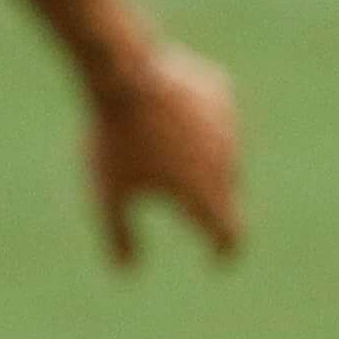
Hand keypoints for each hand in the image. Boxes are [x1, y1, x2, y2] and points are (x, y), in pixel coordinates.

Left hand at [86, 34, 243, 268]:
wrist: (124, 69)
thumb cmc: (115, 136)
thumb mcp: (108, 190)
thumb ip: (119, 234)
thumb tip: (125, 270)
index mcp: (206, 197)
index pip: (231, 237)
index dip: (223, 251)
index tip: (217, 259)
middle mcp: (229, 167)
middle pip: (225, 194)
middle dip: (206, 196)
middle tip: (174, 184)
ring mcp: (231, 128)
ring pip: (223, 153)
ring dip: (204, 156)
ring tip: (165, 138)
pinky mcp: (224, 93)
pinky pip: (218, 115)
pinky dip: (203, 119)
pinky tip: (174, 108)